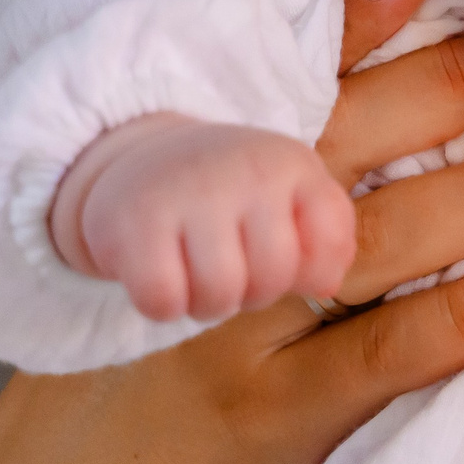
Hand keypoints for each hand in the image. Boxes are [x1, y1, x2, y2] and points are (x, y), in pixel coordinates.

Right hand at [0, 0, 463, 463]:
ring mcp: (237, 329)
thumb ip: (201, 203)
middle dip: (451, 88)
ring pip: (383, 234)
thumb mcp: (122, 276)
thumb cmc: (85, 404)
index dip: (345, 25)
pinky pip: (389, 352)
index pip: (266, 86)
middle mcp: (200, 240)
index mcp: (163, 192)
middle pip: (343, 141)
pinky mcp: (269, 418)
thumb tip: (331, 133)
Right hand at [51, 118, 355, 320]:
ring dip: (207, 304)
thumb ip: (325, 239)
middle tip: (231, 269)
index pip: (329, 246)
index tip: (278, 255)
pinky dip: (162, 305)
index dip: (306, 271)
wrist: (145, 159)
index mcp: (293, 164)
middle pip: (273, 276)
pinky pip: (164, 299)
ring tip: (196, 274)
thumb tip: (326, 285)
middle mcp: (247, 169)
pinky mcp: (134, 220)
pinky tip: (160, 276)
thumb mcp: (289, 198)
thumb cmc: (231, 194)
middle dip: (253, 293)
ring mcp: (189, 190)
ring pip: (220, 293)